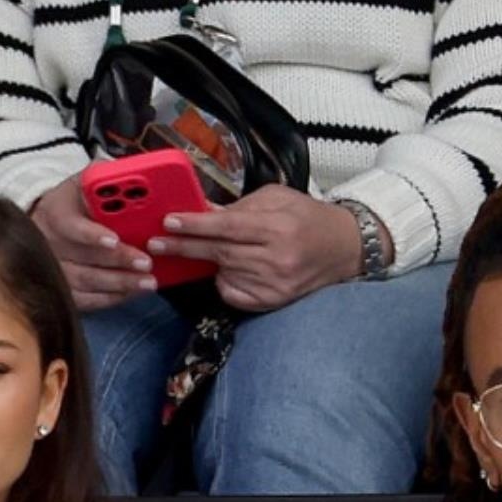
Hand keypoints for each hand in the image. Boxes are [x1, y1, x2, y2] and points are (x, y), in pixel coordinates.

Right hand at [30, 174, 155, 311]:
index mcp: (56, 212)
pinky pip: (86, 300)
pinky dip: (110, 298)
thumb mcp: (85, 180)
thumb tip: (138, 175)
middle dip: (118, 261)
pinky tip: (131, 293)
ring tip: (148, 282)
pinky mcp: (62, 289)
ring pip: (86, 281)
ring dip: (119, 283)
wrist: (51, 222)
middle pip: (83, 257)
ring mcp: (54, 269)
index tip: (114, 238)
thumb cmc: (77, 200)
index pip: (70, 225)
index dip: (91, 234)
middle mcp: (50, 243)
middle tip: (146, 263)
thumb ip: (105, 176)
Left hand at [147, 184, 366, 310]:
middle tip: (157, 243)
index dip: (196, 226)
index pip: (228, 227)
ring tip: (199, 251)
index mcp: (279, 227)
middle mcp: (278, 259)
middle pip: (220, 253)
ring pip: (223, 273)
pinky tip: (229, 269)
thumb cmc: (308, 219)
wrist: (343, 249)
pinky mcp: (272, 302)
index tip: (170, 222)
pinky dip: (223, 281)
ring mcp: (275, 285)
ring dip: (208, 262)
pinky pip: (232, 294)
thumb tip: (202, 211)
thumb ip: (239, 207)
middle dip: (185, 247)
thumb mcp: (277, 199)